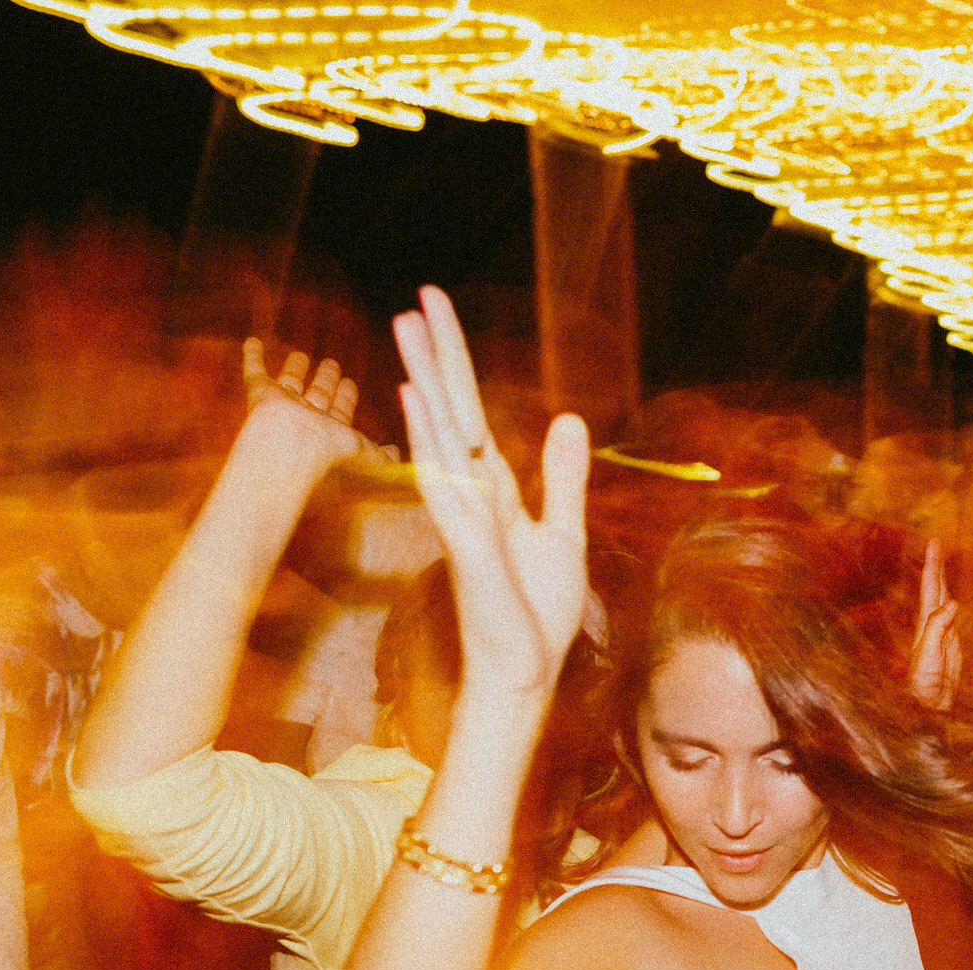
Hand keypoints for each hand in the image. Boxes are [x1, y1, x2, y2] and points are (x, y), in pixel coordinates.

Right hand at [237, 339, 393, 479]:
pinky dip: (253, 356)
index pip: (339, 411)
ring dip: (296, 368)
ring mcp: (282, 405)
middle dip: (325, 380)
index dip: (345, 398)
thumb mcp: (369, 455)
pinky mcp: (261, 393)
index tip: (349, 383)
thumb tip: (397, 453)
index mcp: (329, 431)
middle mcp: (306, 418)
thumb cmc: (331, 454)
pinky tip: (253, 341)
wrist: (292, 445)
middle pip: (317, 394)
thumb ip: (382, 454)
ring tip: (301, 355)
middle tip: (332, 364)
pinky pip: (254, 371)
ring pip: (290, 382)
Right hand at [393, 286, 590, 698]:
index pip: (471, 411)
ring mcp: (461, 514)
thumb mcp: (562, 532)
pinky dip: (428, 443)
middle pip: (450, 408)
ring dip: (424, 379)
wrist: (526, 669)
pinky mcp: (464, 543)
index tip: (438, 311)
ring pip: (438, 433)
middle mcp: (470, 492)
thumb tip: (567, 419)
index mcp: (493, 488)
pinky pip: (442, 484)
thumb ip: (563, 477)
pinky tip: (413, 402)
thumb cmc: (536, 610)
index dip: (457, 362)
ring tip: (406, 327)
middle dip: (437, 353)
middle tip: (419, 296)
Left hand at [909, 540, 961, 711]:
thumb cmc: (924, 683)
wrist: (929, 706)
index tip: (935, 542)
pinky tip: (953, 598)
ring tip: (942, 562)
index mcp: (926, 622)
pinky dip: (953, 602)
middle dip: (936, 564)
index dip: (933, 564)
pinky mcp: (951, 644)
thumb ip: (938, 628)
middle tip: (937, 543)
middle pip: (935, 587)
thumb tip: (953, 603)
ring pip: (943, 599)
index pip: (931, 587)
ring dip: (943, 579)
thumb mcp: (928, 654)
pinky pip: (953, 616)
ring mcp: (942, 633)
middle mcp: (932, 623)